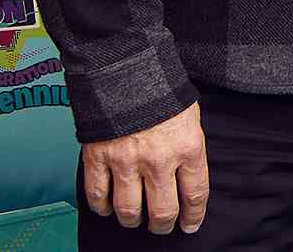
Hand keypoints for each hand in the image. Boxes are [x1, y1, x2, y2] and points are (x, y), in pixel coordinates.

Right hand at [79, 101, 208, 234]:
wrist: (125, 66)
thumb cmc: (161, 88)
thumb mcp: (189, 116)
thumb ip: (186, 148)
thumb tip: (185, 176)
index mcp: (187, 147)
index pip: (195, 194)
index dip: (193, 215)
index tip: (190, 225)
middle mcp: (159, 159)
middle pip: (162, 211)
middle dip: (163, 225)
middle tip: (161, 227)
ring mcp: (126, 161)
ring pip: (129, 210)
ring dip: (133, 220)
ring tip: (135, 219)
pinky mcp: (98, 158)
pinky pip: (98, 195)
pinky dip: (102, 208)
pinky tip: (107, 208)